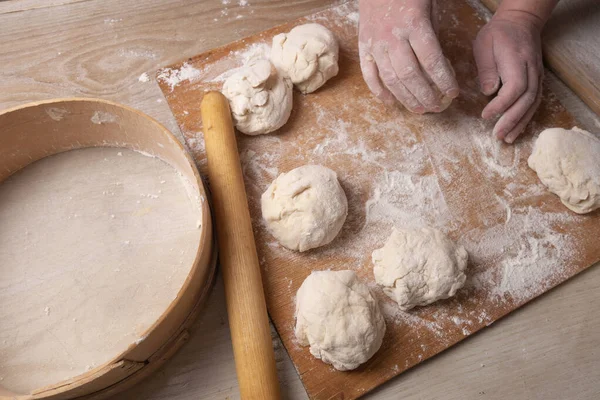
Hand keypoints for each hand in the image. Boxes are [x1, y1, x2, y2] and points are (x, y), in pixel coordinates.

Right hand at [359, 0, 458, 112]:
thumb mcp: (430, 6)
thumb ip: (433, 35)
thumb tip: (438, 66)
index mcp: (414, 24)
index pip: (431, 61)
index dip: (444, 80)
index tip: (453, 93)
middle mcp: (393, 37)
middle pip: (410, 75)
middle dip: (425, 95)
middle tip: (436, 107)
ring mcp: (375, 43)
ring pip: (390, 79)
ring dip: (406, 98)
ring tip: (419, 109)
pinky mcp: (363, 46)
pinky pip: (369, 75)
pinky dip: (379, 92)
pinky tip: (391, 102)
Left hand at [474, 10, 543, 142]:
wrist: (521, 22)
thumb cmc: (498, 34)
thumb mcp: (484, 45)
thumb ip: (486, 69)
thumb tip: (488, 92)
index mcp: (517, 61)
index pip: (514, 88)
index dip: (501, 105)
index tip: (485, 115)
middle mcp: (532, 70)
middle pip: (526, 100)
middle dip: (512, 120)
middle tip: (497, 136)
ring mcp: (537, 76)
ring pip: (533, 103)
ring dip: (521, 123)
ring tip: (508, 139)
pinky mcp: (537, 80)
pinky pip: (534, 102)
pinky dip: (526, 117)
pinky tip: (517, 129)